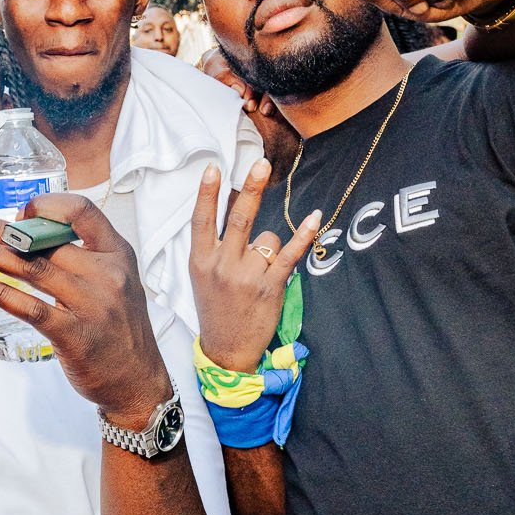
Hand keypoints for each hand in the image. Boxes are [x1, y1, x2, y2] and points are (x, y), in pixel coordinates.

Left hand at [0, 193, 169, 422]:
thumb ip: (80, 256)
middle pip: (42, 241)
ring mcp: (91, 304)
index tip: (17, 213)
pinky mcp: (75, 335)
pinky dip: (5, 295)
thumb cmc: (117, 327)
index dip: (46, 206)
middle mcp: (106, 274)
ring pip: (32, 269)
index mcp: (116, 253)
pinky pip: (34, 309)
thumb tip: (27, 233)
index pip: (81, 211)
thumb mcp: (114, 280)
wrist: (138, 381)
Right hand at [189, 160, 319, 372]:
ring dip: (269, 246)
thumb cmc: (216, 308)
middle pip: (238, 219)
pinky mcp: (270, 287)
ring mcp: (246, 277)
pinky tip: (314, 218)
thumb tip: (233, 208)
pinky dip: (303, 235)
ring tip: (259, 270)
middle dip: (251, 189)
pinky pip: (290, 254)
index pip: (202, 220)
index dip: (207, 193)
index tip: (214, 167)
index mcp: (200, 261)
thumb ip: (212, 246)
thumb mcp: (201, 276)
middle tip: (260, 164)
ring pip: (267, 238)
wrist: (227, 350)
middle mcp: (222, 266)